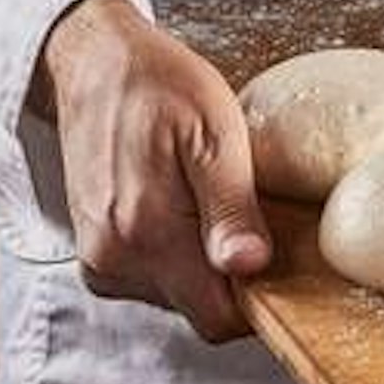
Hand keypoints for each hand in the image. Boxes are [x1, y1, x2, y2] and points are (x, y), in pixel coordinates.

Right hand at [37, 0, 271, 340]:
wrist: (94, 66)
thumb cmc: (161, 88)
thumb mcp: (214, 134)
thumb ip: (230, 207)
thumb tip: (251, 267)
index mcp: (146, 234)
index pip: (219, 317)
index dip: (263, 301)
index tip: (289, 264)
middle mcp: (114, 260)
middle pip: (202, 309)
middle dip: (239, 279)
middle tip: (262, 221)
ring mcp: (100, 261)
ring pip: (180, 296)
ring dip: (209, 265)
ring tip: (222, 207)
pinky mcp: (97, 254)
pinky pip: (155, 280)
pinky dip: (182, 257)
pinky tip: (194, 211)